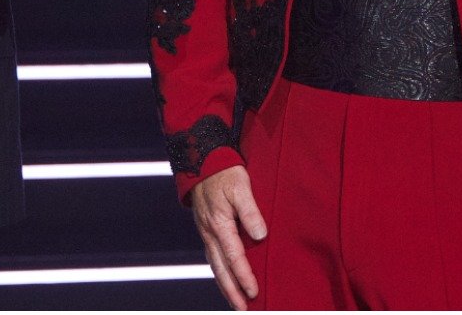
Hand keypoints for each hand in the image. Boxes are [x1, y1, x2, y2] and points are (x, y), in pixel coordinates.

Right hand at [190, 165, 267, 310]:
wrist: (201, 161)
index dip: (244, 276)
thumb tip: (260, 235)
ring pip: (215, 266)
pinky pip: (212, 257)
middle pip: (221, 269)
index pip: (234, 257)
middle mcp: (210, 233)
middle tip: (243, 309)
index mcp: (219, 225)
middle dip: (232, 291)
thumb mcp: (241, 187)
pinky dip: (220, 272)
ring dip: (225, 286)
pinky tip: (226, 279)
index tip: (254, 292)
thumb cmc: (224, 173)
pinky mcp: (207, 229)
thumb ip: (251, 211)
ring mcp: (206, 232)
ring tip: (235, 302)